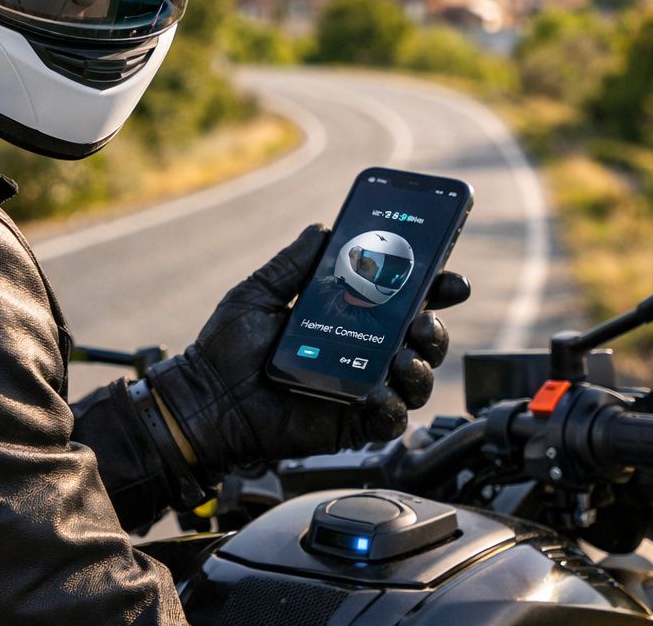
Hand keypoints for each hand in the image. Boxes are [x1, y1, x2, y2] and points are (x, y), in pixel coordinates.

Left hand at [146, 225, 470, 475]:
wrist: (203, 399)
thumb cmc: (225, 349)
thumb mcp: (258, 293)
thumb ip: (292, 263)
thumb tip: (324, 228)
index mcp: (346, 317)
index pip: (401, 299)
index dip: (432, 288)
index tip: (449, 278)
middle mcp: (361, 351)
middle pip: (419, 339)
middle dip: (434, 328)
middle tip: (422, 319)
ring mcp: (359, 388)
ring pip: (415, 380)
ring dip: (422, 366)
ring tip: (405, 357)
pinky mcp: (350, 424)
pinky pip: (388, 420)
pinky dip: (393, 407)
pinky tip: (379, 394)